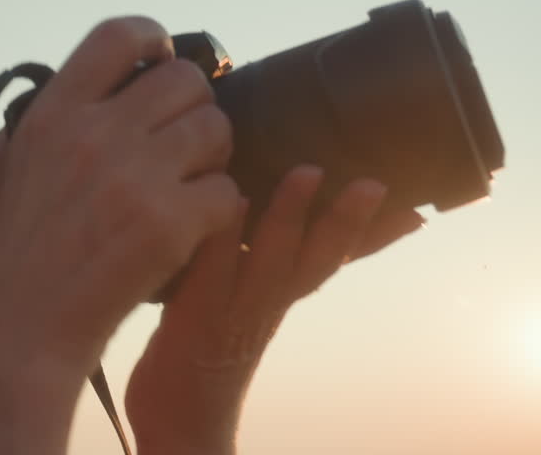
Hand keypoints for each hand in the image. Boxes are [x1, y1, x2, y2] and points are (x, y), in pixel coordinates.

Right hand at [0, 17, 240, 454]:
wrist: (16, 336)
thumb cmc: (0, 264)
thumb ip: (28, 133)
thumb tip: (62, 97)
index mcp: (51, 115)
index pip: (118, 34)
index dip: (150, 37)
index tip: (159, 58)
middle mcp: (95, 134)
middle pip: (184, 78)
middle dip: (192, 106)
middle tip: (182, 142)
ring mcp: (134, 177)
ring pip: (216, 128)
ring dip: (212, 156)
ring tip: (189, 186)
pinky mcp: (169, 224)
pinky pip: (228, 191)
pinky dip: (219, 211)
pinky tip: (193, 231)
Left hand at [124, 166, 424, 454]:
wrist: (178, 419)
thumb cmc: (201, 350)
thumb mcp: (239, 304)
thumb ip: (253, 262)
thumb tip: (252, 210)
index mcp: (279, 299)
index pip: (335, 262)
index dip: (374, 239)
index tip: (414, 210)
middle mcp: (267, 305)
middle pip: (317, 260)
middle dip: (347, 222)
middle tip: (374, 183)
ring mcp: (234, 311)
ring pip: (273, 260)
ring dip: (290, 216)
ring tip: (307, 173)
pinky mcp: (193, 316)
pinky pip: (213, 271)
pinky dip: (225, 237)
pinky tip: (231, 202)